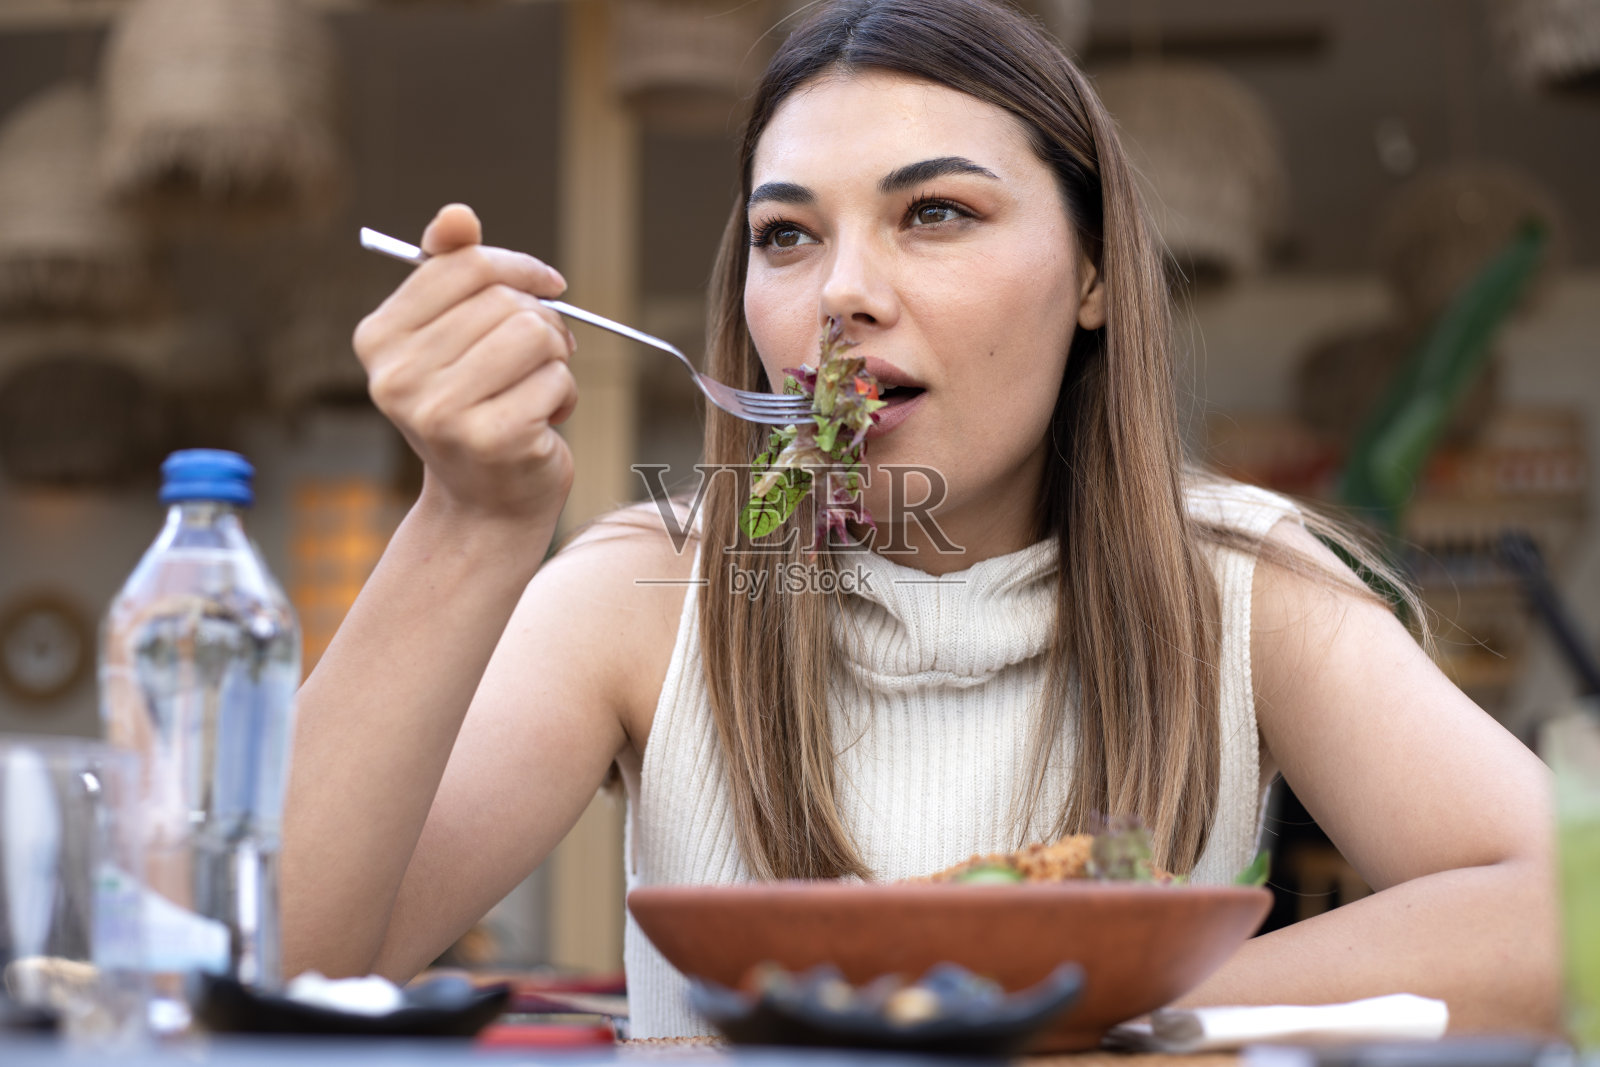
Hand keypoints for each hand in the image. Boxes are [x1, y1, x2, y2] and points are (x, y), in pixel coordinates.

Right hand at [354, 204, 578, 523]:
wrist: (484, 502)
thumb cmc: (475, 407)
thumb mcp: (454, 336)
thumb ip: (452, 271)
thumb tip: (458, 213)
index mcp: (378, 338)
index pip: (464, 265)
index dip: (519, 267)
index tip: (548, 285)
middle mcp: (397, 376)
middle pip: (506, 301)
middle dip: (541, 322)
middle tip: (542, 356)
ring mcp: (440, 412)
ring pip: (535, 335)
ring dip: (554, 361)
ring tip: (538, 389)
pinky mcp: (490, 439)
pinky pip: (555, 380)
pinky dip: (562, 396)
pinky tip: (542, 422)